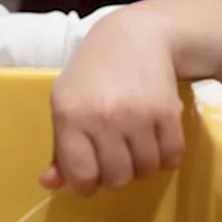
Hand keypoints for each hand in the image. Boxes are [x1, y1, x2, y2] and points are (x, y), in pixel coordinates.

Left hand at [42, 7, 184, 195]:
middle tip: (116, 158)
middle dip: (116, 175)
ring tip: (136, 145)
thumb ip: (60, 147)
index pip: (80, 174)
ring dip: (142, 165)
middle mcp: (102, 117)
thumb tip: (50, 184)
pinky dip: (166, 157)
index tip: (91, 179)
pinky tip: (156, 140)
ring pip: (145, 170)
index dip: (86, 185)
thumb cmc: (93, 74)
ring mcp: (137, 115)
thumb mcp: (66, 103)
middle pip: (116, 178)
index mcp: (69, 115)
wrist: (135, 37)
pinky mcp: (167, 113)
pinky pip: (171, 157)